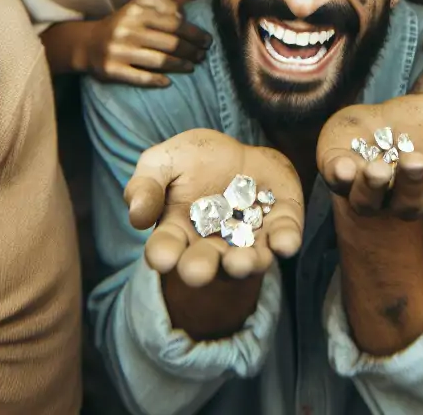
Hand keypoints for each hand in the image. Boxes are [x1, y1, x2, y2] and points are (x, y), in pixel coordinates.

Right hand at [80, 0, 211, 87]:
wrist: (88, 43)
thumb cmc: (122, 24)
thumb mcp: (138, 5)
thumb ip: (161, 4)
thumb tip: (183, 17)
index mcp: (136, 11)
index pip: (173, 23)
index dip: (194, 33)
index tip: (207, 40)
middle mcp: (127, 29)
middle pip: (170, 43)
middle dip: (191, 50)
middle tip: (203, 55)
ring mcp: (119, 50)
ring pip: (159, 60)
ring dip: (180, 65)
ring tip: (192, 66)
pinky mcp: (112, 69)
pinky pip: (140, 77)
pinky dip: (156, 80)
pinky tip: (168, 82)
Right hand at [125, 129, 303, 287]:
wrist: (239, 151)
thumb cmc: (194, 161)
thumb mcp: (163, 162)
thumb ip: (146, 185)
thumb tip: (136, 215)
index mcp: (179, 233)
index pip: (167, 249)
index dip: (164, 254)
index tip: (162, 257)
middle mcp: (213, 246)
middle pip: (205, 263)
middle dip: (202, 268)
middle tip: (199, 271)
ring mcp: (249, 240)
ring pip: (246, 259)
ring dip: (244, 263)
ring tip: (241, 262)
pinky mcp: (280, 226)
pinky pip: (284, 238)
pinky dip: (285, 241)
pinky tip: (285, 242)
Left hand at [316, 94, 422, 218]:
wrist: (379, 113)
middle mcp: (402, 194)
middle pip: (409, 202)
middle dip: (412, 184)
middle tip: (415, 161)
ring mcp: (368, 188)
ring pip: (370, 201)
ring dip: (374, 187)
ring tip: (379, 169)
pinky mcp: (338, 172)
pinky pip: (338, 182)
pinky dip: (341, 176)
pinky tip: (344, 166)